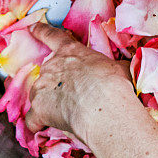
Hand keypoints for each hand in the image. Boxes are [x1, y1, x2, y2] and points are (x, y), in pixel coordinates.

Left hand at [25, 23, 131, 144]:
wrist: (103, 105)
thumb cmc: (114, 83)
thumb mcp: (118, 66)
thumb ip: (114, 66)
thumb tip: (126, 67)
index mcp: (70, 51)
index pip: (51, 35)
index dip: (40, 31)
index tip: (31, 28)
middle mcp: (52, 65)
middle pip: (48, 71)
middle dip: (56, 82)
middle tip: (73, 95)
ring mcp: (41, 86)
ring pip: (39, 94)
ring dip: (48, 102)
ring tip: (65, 114)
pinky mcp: (38, 108)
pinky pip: (32, 119)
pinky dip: (37, 124)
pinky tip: (44, 129)